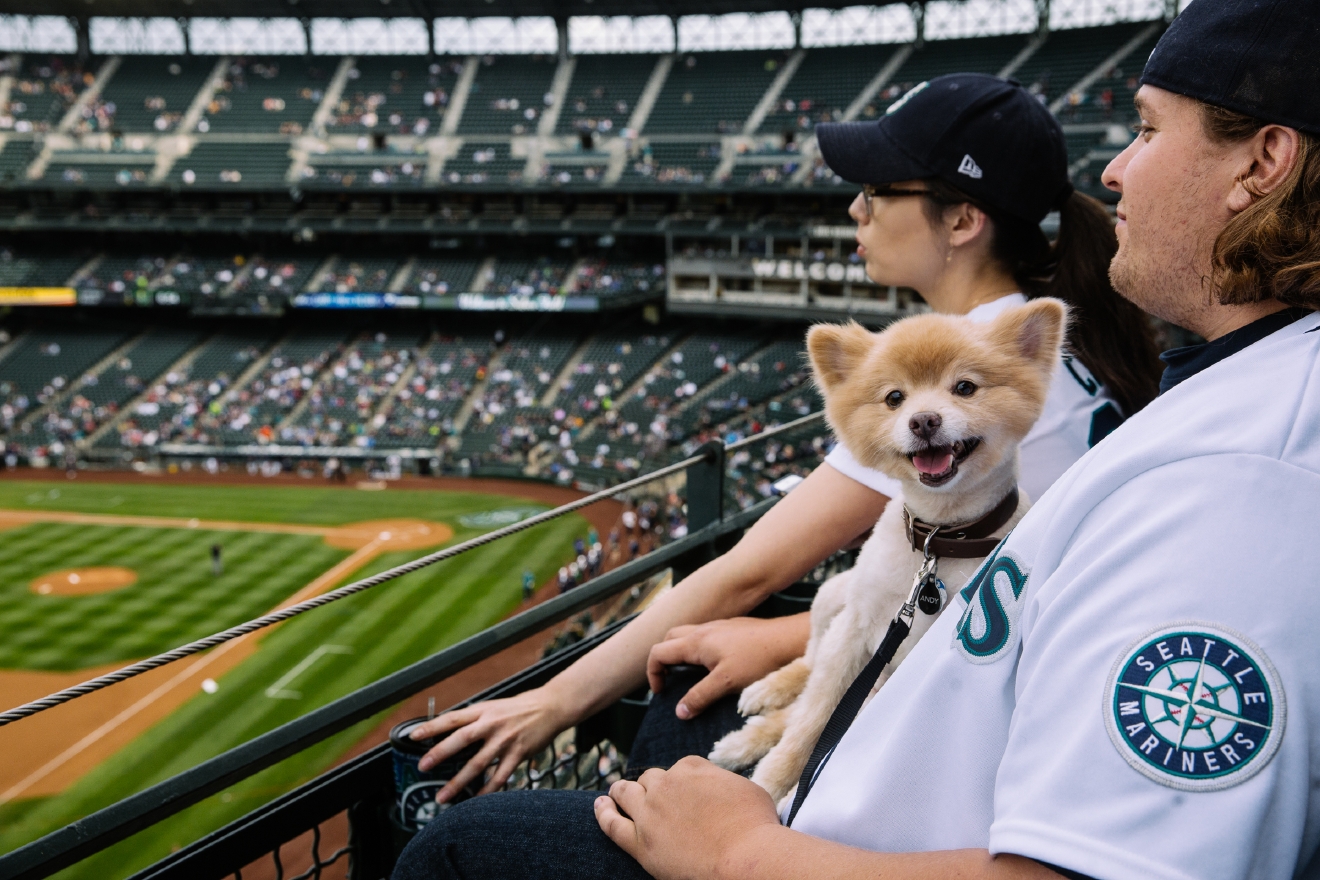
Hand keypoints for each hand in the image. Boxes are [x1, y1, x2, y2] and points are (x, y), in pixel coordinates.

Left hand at [408, 687, 565, 802]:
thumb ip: (474, 719)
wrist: (551, 706)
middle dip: (440, 754)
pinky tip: (476, 800)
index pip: (452, 718)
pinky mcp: (519, 753)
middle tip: (422, 767)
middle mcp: (492, 723)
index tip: (413, 737)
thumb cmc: (519, 708)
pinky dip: (487, 790)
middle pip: (461, 739)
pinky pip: (500, 776)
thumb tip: (450, 732)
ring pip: (478, 763)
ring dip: (458, 782)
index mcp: (482, 710)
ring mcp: (505, 739)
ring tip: (442, 797)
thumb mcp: (494, 707)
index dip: (432, 727)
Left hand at [595, 756, 780, 879]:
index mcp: (690, 767)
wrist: (746, 858)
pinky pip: (612, 824)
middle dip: (653, 786)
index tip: (688, 794)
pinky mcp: (640, 844)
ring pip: (626, 793)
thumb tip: (718, 785)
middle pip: (651, 779)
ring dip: (621, 791)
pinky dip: (603, 813)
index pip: (679, 768)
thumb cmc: (755, 826)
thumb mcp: (746, 787)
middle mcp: (666, 784)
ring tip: (615, 793)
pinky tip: (600, 806)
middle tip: (655, 798)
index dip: (683, 782)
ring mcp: (650, 813)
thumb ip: (722, 781)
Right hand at [646, 615, 809, 718]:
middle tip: (671, 681)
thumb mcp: (726, 683)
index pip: (658, 652)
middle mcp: (704, 630)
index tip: (662, 693)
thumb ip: (700, 696)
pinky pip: (706, 636)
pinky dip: (700, 650)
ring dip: (682, 653)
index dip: (653, 673)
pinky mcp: (734, 629)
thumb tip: (679, 712)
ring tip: (691, 676)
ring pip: (688, 635)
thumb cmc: (759, 660)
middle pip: (670, 639)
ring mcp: (720, 627)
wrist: (790, 640)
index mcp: (696, 641)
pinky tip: (716, 667)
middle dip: (663, 659)